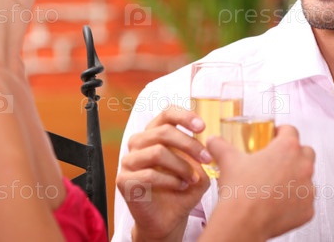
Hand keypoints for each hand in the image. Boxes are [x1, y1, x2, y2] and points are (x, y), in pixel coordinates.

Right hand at [117, 106, 211, 241]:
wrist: (168, 219)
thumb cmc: (182, 189)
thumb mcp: (197, 168)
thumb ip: (201, 153)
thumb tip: (210, 142)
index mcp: (155, 133)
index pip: (166, 114)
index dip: (185, 116)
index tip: (202, 127)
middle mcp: (139, 143)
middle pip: (164, 131)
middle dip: (190, 144)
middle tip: (207, 158)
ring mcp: (129, 160)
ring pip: (157, 152)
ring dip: (181, 166)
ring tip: (192, 178)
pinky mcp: (124, 180)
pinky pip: (149, 174)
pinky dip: (170, 180)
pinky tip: (181, 186)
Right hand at [203, 125, 314, 240]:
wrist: (243, 222)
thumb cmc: (239, 190)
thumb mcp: (227, 159)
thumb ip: (220, 145)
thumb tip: (213, 140)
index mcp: (287, 148)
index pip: (291, 131)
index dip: (281, 132)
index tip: (274, 136)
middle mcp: (303, 166)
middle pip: (305, 152)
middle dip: (294, 154)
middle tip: (277, 160)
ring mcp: (308, 189)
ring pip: (307, 178)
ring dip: (296, 178)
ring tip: (276, 184)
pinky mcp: (308, 210)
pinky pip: (305, 201)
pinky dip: (295, 201)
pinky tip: (279, 202)